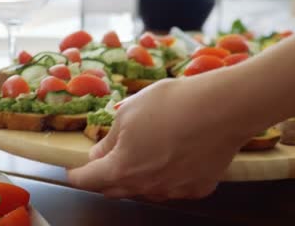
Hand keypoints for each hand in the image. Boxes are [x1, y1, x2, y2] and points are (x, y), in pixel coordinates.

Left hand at [67, 77, 248, 199]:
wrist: (221, 109)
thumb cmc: (171, 104)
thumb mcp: (127, 111)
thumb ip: (109, 138)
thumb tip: (100, 153)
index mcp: (122, 168)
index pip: (88, 179)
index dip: (76, 174)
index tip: (72, 170)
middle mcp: (146, 187)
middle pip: (116, 188)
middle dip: (106, 176)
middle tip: (109, 156)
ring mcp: (174, 191)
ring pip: (146, 189)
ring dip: (139, 176)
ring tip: (149, 148)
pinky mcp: (198, 188)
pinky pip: (175, 186)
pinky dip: (169, 175)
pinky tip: (177, 153)